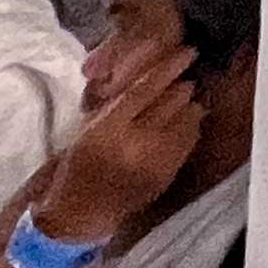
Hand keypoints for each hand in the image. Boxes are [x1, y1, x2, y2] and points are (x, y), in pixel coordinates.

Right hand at [36, 42, 202, 235]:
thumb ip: (116, 103)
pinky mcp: (168, 175)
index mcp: (108, 130)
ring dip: (188, 104)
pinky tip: (184, 122)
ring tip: (184, 98)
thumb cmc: (78, 167)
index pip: (145, 89)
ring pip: (187, 119)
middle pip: (172, 101)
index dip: (169, 67)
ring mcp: (156, 161)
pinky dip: (190, 127)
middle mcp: (136, 144)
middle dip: (182, 84)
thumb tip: (148, 74)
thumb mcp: (88, 129)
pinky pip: (190, 141)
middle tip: (185, 75)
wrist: (80, 215)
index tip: (188, 51)